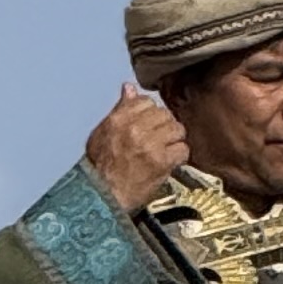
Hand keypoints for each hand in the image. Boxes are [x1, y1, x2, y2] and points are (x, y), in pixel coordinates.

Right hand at [86, 84, 188, 215]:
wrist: (103, 195)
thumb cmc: (99, 167)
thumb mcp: (102, 132)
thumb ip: (119, 109)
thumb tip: (128, 88)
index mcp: (119, 119)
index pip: (146, 101)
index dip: (151, 113)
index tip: (150, 123)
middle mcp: (135, 128)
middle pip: (165, 114)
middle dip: (165, 126)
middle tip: (160, 138)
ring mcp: (150, 144)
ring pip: (177, 129)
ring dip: (174, 140)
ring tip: (166, 149)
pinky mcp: (161, 161)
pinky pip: (182, 149)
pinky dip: (179, 156)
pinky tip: (171, 161)